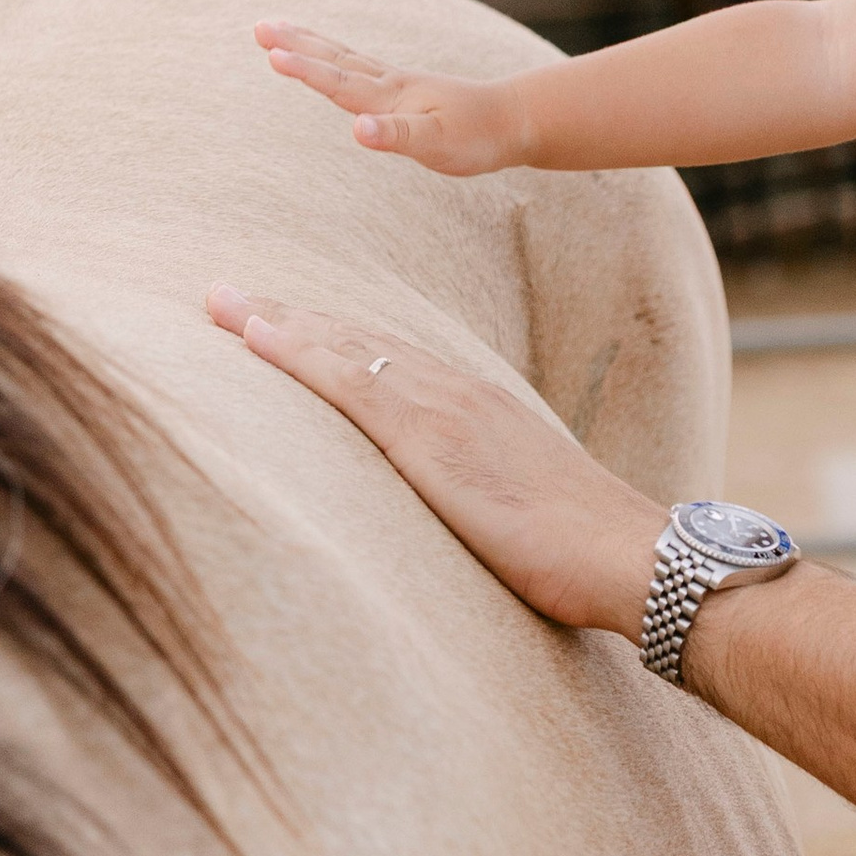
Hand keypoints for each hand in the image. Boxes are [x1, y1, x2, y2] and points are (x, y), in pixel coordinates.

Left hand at [206, 289, 663, 633]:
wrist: (634, 559)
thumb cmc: (595, 558)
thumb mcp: (530, 519)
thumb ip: (489, 508)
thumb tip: (470, 534)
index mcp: (483, 412)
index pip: (394, 365)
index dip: (336, 344)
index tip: (286, 328)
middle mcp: (461, 394)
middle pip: (360, 344)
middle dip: (292, 318)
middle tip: (227, 296)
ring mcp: (445, 408)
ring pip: (345, 349)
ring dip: (278, 322)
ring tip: (221, 303)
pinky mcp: (430, 436)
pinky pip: (348, 381)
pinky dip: (297, 352)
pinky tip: (253, 336)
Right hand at [254, 18, 527, 171]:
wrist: (513, 120)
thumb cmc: (476, 137)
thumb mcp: (437, 143)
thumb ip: (397, 136)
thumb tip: (358, 130)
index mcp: (389, 97)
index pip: (337, 80)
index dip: (304, 69)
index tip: (270, 53)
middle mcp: (388, 85)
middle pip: (334, 59)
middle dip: (295, 45)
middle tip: (258, 27)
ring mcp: (396, 85)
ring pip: (344, 58)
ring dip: (310, 45)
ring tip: (279, 29)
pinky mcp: (406, 93)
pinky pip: (360, 68)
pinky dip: (336, 58)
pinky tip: (332, 60)